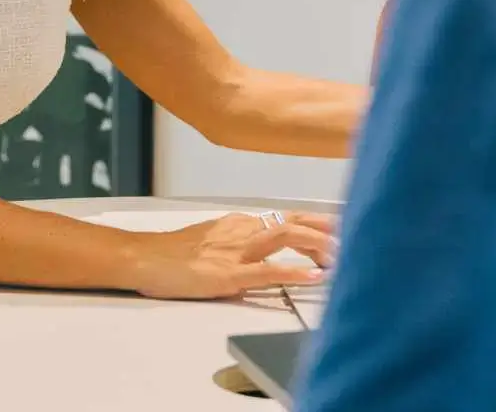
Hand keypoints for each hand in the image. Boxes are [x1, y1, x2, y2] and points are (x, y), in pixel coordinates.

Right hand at [126, 211, 334, 300]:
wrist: (143, 257)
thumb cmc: (173, 254)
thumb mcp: (212, 240)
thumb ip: (240, 244)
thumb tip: (264, 255)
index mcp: (240, 223)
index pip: (287, 217)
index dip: (318, 222)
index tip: (342, 227)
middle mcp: (242, 230)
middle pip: (293, 220)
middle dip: (326, 229)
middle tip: (351, 239)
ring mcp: (236, 251)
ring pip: (286, 236)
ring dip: (318, 244)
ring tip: (341, 256)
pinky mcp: (227, 274)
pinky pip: (267, 271)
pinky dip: (294, 273)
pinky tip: (314, 278)